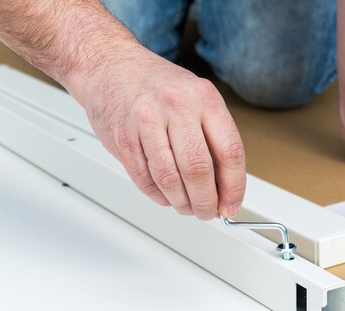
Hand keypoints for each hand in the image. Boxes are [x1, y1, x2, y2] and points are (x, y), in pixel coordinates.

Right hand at [72, 46, 244, 219]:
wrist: (110, 66)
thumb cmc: (158, 85)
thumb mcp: (197, 98)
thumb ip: (214, 138)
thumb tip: (226, 186)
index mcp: (204, 98)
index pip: (229, 152)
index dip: (233, 187)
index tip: (232, 204)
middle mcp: (176, 106)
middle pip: (198, 170)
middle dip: (206, 201)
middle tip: (208, 211)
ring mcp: (146, 121)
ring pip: (169, 179)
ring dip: (182, 203)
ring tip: (187, 206)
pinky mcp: (122, 137)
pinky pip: (144, 179)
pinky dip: (159, 195)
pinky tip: (166, 195)